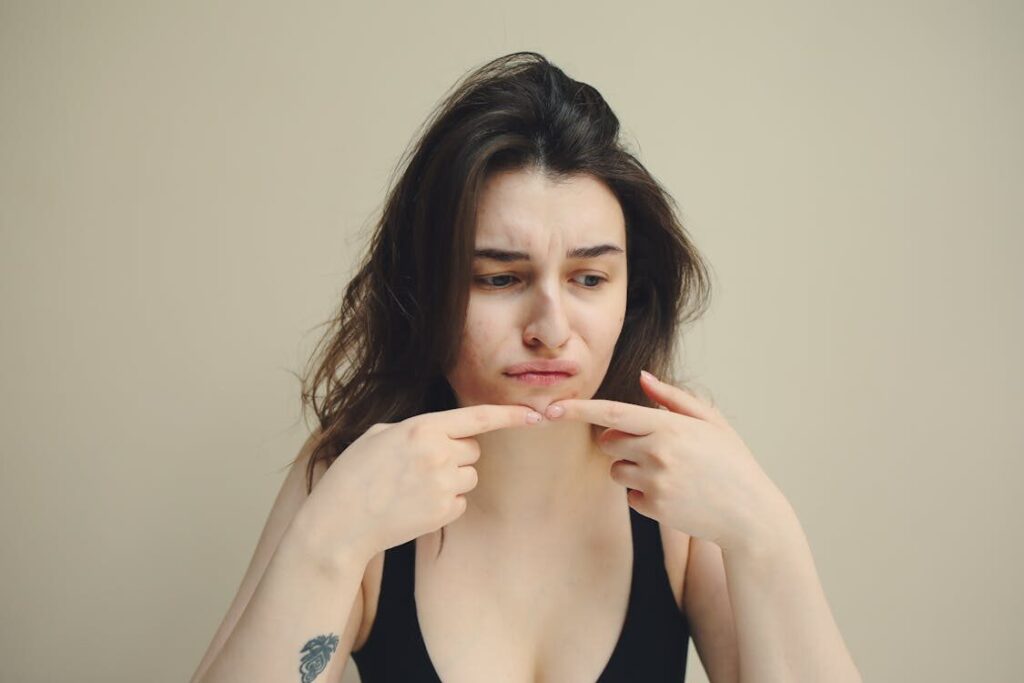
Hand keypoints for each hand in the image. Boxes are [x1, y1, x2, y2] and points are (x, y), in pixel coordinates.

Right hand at [300, 403, 544, 566]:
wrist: (340, 523)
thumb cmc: (355, 475)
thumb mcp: (379, 435)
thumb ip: (417, 429)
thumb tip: (445, 432)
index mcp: (422, 428)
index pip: (478, 417)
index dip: (510, 415)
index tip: (535, 414)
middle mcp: (438, 453)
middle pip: (474, 449)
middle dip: (456, 454)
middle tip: (421, 466)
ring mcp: (443, 484)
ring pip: (470, 476)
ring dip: (452, 479)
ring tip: (415, 488)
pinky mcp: (444, 512)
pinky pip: (461, 500)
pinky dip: (445, 503)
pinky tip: (415, 505)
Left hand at [544, 370, 785, 551]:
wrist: (750, 514)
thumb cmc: (731, 462)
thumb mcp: (710, 422)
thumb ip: (673, 398)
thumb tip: (642, 377)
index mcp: (669, 426)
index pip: (612, 413)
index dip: (578, 409)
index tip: (551, 408)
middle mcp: (657, 452)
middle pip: (608, 442)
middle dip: (619, 443)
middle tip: (651, 448)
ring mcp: (655, 481)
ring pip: (615, 470)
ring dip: (631, 469)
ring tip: (670, 473)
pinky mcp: (654, 507)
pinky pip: (630, 495)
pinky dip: (645, 494)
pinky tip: (675, 494)